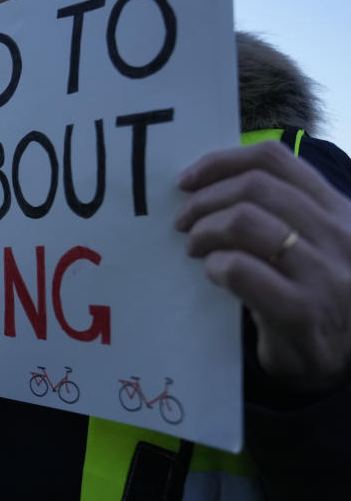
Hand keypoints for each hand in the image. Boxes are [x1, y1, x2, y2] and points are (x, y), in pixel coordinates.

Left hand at [175, 141, 350, 391]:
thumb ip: (276, 210)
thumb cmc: (310, 292)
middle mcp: (339, 234)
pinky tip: (212, 274)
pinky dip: (214, 265)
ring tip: (194, 248)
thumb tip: (205, 183)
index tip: (186, 180)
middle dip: (204, 200)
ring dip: (204, 230)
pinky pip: (239, 269)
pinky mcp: (302, 311)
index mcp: (337, 208)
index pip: (273, 158)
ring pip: (244, 221)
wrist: (337, 360)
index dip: (220, 162)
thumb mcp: (308, 241)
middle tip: (183, 222)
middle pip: (253, 186)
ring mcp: (324, 273)